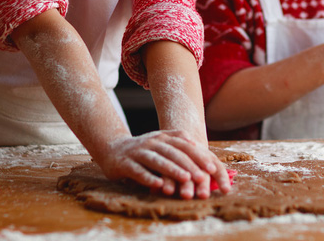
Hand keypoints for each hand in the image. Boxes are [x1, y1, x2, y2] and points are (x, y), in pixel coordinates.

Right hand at [97, 130, 229, 198]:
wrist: (112, 149)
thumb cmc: (143, 151)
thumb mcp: (161, 144)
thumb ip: (179, 146)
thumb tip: (204, 152)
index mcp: (162, 138)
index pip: (184, 145)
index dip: (198, 155)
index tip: (212, 168)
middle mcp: (151, 142)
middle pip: (173, 153)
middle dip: (189, 165)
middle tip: (203, 177)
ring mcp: (137, 152)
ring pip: (157, 160)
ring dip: (172, 170)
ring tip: (185, 179)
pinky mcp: (125, 163)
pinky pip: (138, 171)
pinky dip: (149, 178)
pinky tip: (158, 185)